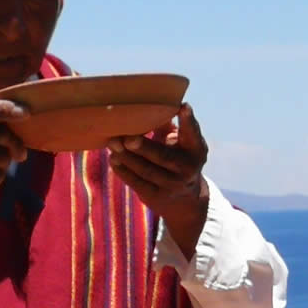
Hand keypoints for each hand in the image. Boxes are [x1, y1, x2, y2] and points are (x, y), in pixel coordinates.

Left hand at [111, 102, 210, 260]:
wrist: (185, 200)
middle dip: (145, 147)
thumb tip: (145, 107)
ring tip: (112, 143)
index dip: (188, 121)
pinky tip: (113, 159)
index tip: (183, 107)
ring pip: (147, 170)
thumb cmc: (176, 158)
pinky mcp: (157, 197)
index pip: (192, 133)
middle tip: (128, 138)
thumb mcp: (179, 143)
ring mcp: (173, 185)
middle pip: (163, 157)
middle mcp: (187, 168)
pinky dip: (123, 170)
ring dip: (127, 157)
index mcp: (195, 149)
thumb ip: (166, 126)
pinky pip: (137, 183)